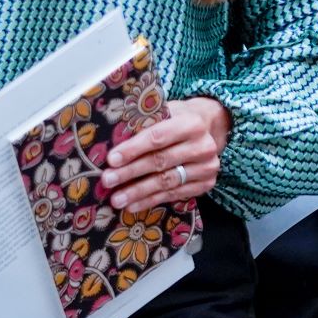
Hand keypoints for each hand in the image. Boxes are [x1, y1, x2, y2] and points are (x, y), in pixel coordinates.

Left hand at [100, 97, 230, 213]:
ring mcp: (207, 167)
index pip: (158, 137)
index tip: (112, 159)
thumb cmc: (178, 119)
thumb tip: (111, 144)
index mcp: (191, 123)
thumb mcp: (166, 112)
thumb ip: (145, 125)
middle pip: (161, 161)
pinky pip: (174, 195)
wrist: (210, 128)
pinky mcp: (206, 184)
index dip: (133, 149)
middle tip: (108, 180)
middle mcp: (203, 146)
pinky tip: (133, 205)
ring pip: (166, 182)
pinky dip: (151, 201)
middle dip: (131, 172)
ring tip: (117, 199)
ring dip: (138, 192)